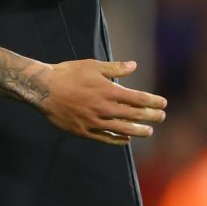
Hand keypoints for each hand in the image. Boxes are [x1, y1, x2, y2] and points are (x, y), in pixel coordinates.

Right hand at [0, 50, 166, 143]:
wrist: (43, 89)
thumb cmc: (67, 73)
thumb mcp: (92, 66)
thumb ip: (114, 68)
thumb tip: (134, 66)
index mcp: (108, 91)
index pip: (138, 99)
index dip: (153, 102)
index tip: (163, 103)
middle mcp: (104, 108)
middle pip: (134, 115)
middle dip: (151, 116)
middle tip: (162, 117)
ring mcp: (94, 122)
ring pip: (123, 129)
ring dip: (139, 131)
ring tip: (149, 131)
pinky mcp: (84, 131)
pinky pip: (105, 138)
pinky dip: (118, 139)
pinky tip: (126, 139)